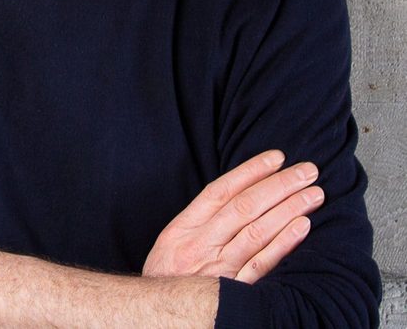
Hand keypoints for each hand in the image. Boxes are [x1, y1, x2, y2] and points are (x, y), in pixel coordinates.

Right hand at [143, 150, 323, 282]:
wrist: (156, 317)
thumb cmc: (167, 278)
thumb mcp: (172, 242)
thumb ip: (201, 221)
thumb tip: (237, 194)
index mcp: (183, 227)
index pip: (221, 190)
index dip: (250, 171)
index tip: (277, 157)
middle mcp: (201, 244)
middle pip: (245, 206)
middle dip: (279, 184)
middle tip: (307, 171)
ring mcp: (219, 269)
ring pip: (258, 231)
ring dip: (289, 209)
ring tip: (314, 194)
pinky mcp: (235, 292)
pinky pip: (262, 265)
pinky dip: (283, 244)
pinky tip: (302, 227)